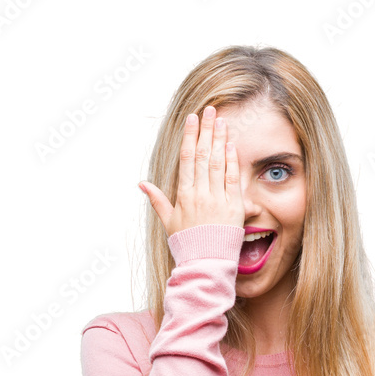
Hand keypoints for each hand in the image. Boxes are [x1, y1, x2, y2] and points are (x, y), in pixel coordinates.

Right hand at [139, 104, 244, 235]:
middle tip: (209, 110)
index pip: (186, 159)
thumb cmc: (186, 244)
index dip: (189, 136)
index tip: (192, 119)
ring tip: (221, 121)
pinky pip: (232, 180)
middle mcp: (200, 194)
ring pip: (217, 163)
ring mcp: (217, 199)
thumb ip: (157, 200)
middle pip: (202, 155)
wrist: (204, 264)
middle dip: (206, 130)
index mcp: (183, 195)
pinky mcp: (233, 208)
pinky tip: (231, 146)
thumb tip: (142, 184)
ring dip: (219, 140)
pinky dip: (232, 162)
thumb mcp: (168, 222)